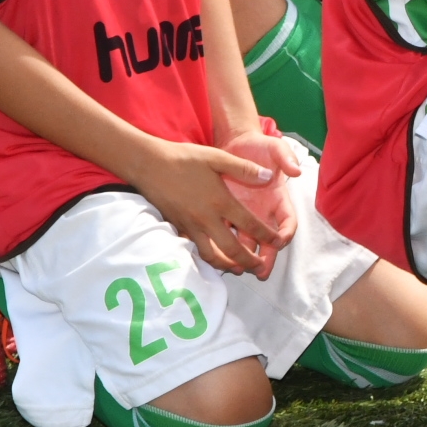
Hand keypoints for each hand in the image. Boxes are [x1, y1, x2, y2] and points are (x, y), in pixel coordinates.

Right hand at [128, 136, 291, 275]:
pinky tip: (213, 258)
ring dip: (226, 265)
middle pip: (231, 249)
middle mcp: (206, 219)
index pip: (250, 225)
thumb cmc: (184, 158)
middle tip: (260, 268)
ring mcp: (190, 226)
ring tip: (238, 269)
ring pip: (210, 255)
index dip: (266, 236)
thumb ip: (244, 168)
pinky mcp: (177, 228)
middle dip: (248, 261)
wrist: (149, 164)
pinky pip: (194, 249)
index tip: (277, 242)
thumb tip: (270, 176)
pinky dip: (206, 257)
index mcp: (221, 202)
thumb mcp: (217, 157)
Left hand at [220, 125, 301, 276]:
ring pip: (247, 241)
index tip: (280, 241)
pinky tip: (218, 258)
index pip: (288, 222)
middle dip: (267, 257)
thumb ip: (286, 158)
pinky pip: (227, 233)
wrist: (235, 143)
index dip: (286, 234)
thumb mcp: (276, 147)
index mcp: (279, 199)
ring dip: (244, 257)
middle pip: (268, 240)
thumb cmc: (259, 146)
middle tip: (261, 272)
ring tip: (239, 270)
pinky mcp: (227, 213)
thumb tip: (296, 172)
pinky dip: (223, 246)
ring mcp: (245, 215)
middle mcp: (263, 212)